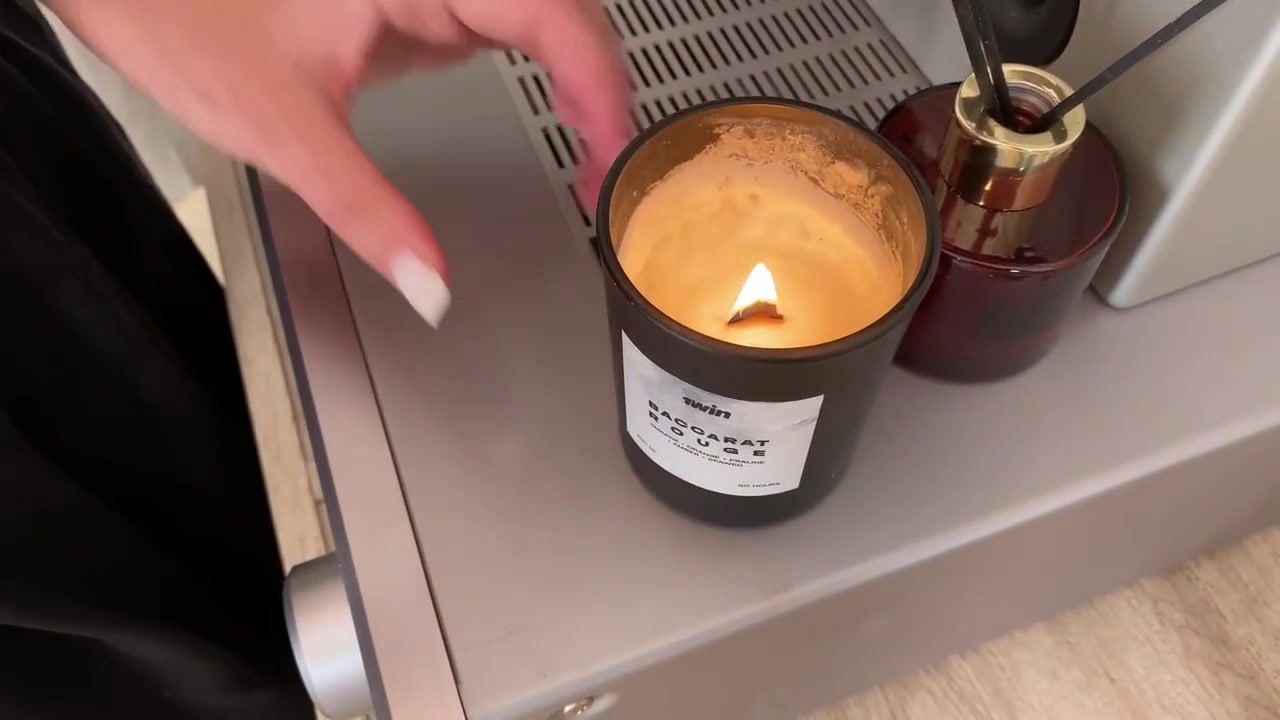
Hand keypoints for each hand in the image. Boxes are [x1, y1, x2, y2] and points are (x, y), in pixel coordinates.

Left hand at [48, 0, 631, 326]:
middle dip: (596, 88)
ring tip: (590, 150)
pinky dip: (533, 68)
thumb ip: (367, 211)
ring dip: (573, 76)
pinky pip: (496, 20)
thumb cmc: (175, 13)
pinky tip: (545, 109)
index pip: (549, 14)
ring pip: (535, 12)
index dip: (597, 87)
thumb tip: (430, 285)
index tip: (614, 154)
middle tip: (607, 172)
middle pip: (558, 10)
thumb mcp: (282, 128)